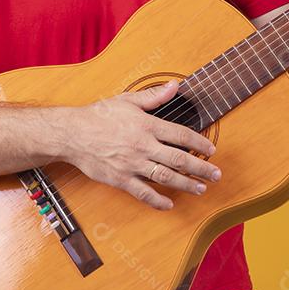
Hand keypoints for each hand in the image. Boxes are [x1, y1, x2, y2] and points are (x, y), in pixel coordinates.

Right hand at [61, 81, 221, 209]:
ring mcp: (132, 164)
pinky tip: (170, 204)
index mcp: (146, 126)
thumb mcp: (127, 100)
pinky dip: (158, 200)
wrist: (72, 133)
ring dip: (186, 185)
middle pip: (179, 159)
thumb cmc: (99, 115)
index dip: (199, 143)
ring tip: (201, 189)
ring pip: (165, 177)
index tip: (211, 149)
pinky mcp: (120, 179)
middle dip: (201, 168)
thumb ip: (153, 96)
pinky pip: (143, 193)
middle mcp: (142, 146)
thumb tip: (175, 85)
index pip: (180, 135)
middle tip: (216, 175)